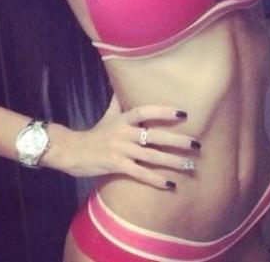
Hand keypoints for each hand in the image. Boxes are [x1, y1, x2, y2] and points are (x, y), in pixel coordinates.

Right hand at [65, 94, 199, 189]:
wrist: (73, 151)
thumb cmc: (95, 133)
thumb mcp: (108, 115)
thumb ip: (119, 102)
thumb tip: (122, 84)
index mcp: (123, 119)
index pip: (145, 111)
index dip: (163, 111)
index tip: (183, 114)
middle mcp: (124, 133)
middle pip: (154, 136)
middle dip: (177, 141)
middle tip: (196, 144)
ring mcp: (120, 150)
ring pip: (151, 156)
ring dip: (172, 161)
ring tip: (190, 165)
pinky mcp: (117, 166)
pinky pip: (140, 174)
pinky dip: (156, 180)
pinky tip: (171, 185)